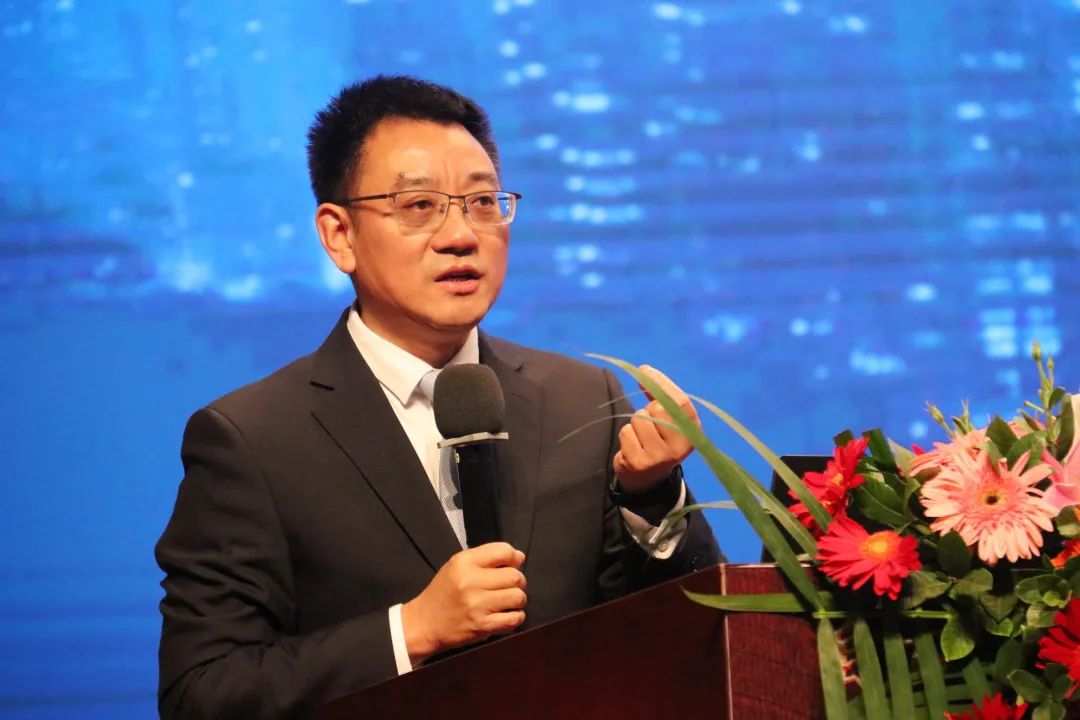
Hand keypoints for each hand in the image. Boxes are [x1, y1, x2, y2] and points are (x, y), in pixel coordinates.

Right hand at [401, 542, 526, 664]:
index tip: (513, 565)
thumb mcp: (457, 565)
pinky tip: (506, 615)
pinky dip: (515, 617)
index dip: (514, 557)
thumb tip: (520, 557)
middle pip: (515, 576)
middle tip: (508, 587)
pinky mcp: (482, 626)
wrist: (424, 623)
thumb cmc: (443, 592)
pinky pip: (514, 618)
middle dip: (517, 581)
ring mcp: (477, 605)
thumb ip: (486, 557)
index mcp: (464, 562)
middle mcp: (471, 581)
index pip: (504, 551)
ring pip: (518, 597)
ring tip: (507, 602)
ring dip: (517, 600)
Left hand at [612, 365, 697, 493]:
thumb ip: (660, 396)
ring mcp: (660, 456)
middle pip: (657, 408)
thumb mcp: (669, 421)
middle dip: (647, 410)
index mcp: (692, 432)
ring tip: (641, 438)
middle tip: (650, 425)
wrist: (648, 480)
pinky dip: (626, 436)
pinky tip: (633, 447)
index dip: (661, 382)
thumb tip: (644, 370)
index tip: (644, 370)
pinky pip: (626, 433)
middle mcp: (680, 446)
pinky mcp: (639, 463)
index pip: (680, 401)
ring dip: (635, 425)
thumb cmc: (659, 441)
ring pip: (638, 419)